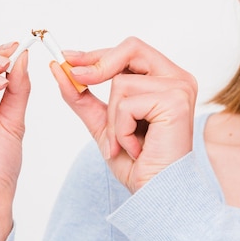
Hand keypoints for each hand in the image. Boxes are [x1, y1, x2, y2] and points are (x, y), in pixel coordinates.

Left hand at [50, 37, 197, 192]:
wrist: (155, 192)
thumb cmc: (138, 162)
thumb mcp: (104, 122)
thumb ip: (83, 95)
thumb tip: (59, 67)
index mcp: (166, 79)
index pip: (131, 50)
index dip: (98, 53)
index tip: (68, 58)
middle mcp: (178, 79)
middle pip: (131, 48)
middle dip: (99, 64)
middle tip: (77, 77)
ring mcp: (180, 88)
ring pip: (121, 83)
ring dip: (113, 119)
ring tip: (126, 143)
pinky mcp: (175, 102)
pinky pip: (127, 104)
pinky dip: (122, 130)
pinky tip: (136, 148)